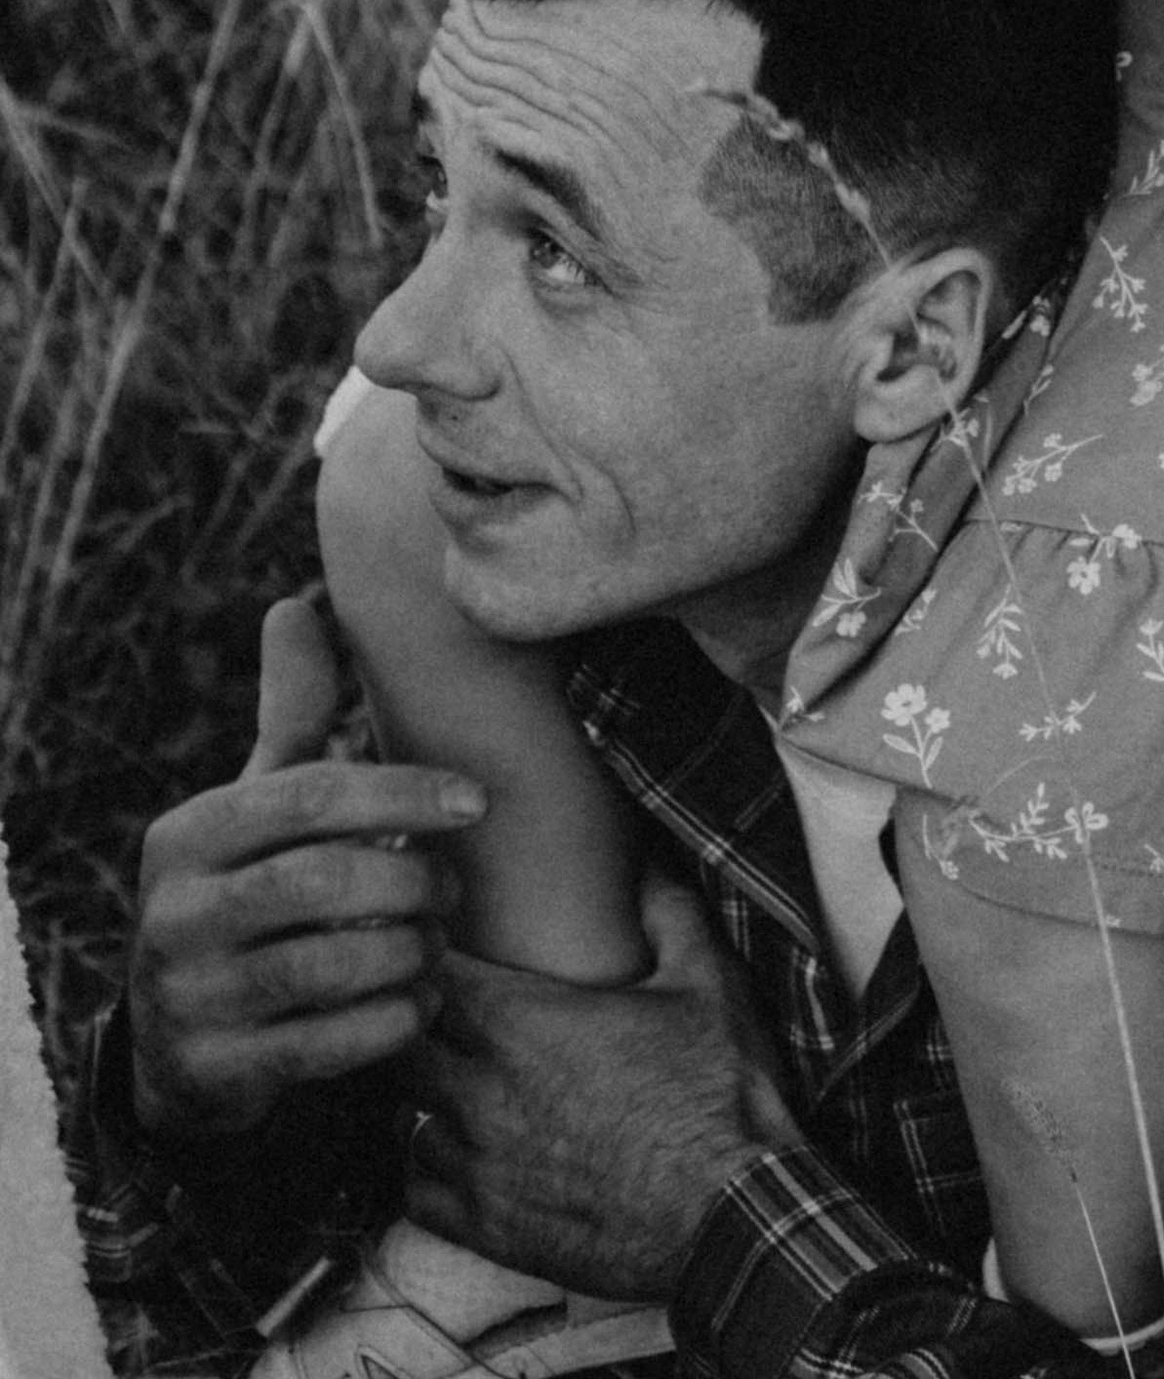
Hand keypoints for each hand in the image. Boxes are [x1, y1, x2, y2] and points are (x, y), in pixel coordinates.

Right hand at [127, 593, 483, 1141]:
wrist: (175, 1045)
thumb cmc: (242, 893)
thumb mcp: (253, 809)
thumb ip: (288, 718)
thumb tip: (295, 605)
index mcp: (187, 835)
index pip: (309, 794)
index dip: (402, 792)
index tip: (476, 800)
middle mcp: (173, 913)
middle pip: (324, 881)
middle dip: (413, 881)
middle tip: (454, 890)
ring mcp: (186, 998)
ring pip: (328, 967)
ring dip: (409, 953)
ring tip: (439, 944)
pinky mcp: (211, 1072)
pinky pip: (325, 1046)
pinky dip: (390, 1021)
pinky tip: (419, 1001)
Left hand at [404, 872, 799, 1300]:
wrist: (725, 1216)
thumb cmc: (716, 1097)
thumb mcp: (706, 982)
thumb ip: (669, 911)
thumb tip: (650, 861)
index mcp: (524, 1025)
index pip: (433, 976)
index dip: (429, 958)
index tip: (440, 947)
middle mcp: (484, 1094)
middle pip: (403, 1048)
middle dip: (416, 1025)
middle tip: (440, 1012)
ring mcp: (480, 1166)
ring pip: (405, 1121)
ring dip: (424, 1099)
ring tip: (450, 1084)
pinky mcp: (488, 1229)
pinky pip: (419, 1193)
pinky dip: (429, 1168)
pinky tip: (458, 1153)